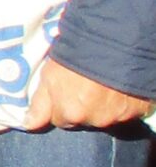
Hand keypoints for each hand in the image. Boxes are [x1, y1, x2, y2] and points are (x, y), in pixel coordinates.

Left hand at [22, 57, 153, 130]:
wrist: (114, 41)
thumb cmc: (75, 55)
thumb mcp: (50, 76)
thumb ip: (39, 105)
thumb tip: (29, 125)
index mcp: (70, 114)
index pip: (60, 120)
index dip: (61, 105)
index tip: (65, 91)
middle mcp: (95, 120)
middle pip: (83, 121)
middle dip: (82, 108)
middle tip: (85, 87)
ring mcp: (118, 116)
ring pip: (104, 118)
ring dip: (102, 107)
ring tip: (103, 87)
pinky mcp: (138, 110)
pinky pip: (127, 112)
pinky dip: (123, 104)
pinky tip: (120, 89)